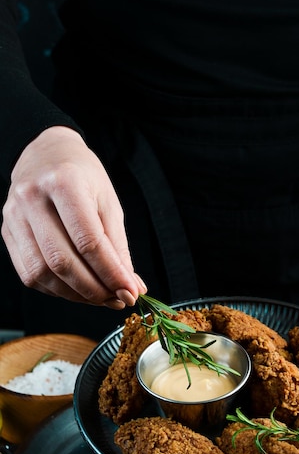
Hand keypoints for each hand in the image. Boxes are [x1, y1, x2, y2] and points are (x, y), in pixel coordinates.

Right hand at [1, 126, 146, 307]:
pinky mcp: (6, 232)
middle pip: (62, 261)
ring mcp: (13, 216)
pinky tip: (76, 289)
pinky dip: (56, 290)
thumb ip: (118, 247)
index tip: (130, 292)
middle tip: (118, 299)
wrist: (46, 154)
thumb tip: (131, 286)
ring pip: (42, 273)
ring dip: (75, 295)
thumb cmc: (83, 177)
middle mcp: (32, 198)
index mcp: (64, 182)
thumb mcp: (108, 203)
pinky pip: (29, 274)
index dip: (111, 273)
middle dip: (94, 289)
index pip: (88, 241)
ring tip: (101, 297)